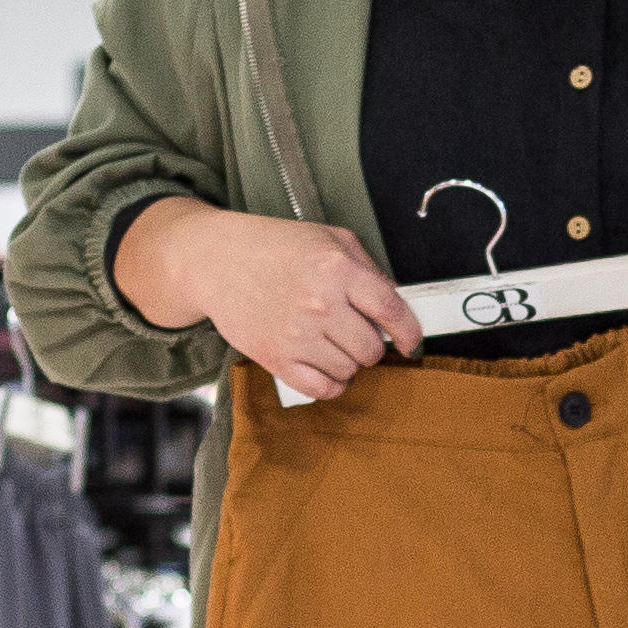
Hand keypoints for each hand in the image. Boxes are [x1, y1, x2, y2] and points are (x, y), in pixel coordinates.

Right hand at [118, 201, 419, 401]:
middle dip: (371, 344)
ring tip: (331, 341)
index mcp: (337, 268)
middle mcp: (319, 302)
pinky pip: (322, 389)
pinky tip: (326, 366)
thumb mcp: (330, 238)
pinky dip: (332, 383)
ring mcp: (296, 334)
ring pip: (349, 370)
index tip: (411, 340)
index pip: (391, 310)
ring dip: (348, 361)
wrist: (216, 260)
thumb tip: (397, 308)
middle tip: (356, 332)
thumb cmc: (276, 247)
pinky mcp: (275, 358)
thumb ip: (368, 269)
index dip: (409, 331)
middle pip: (372, 348)